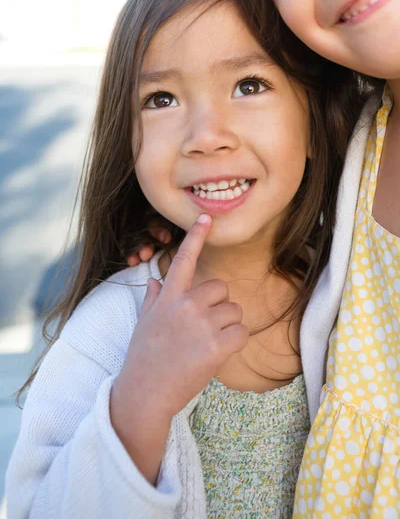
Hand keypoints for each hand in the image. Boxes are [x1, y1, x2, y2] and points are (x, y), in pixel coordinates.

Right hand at [121, 214, 247, 418]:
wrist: (145, 392)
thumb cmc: (144, 356)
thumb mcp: (144, 322)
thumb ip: (154, 298)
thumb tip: (156, 280)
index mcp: (168, 296)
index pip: (184, 259)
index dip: (196, 237)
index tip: (206, 217)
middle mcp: (186, 304)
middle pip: (221, 288)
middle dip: (219, 306)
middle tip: (205, 327)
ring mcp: (201, 324)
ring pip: (234, 310)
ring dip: (228, 326)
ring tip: (208, 343)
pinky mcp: (216, 346)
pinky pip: (242, 332)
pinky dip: (236, 342)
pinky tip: (219, 353)